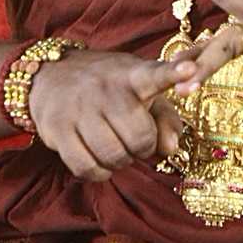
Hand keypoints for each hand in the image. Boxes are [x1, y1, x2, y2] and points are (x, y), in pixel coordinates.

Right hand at [26, 49, 192, 182]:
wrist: (51, 75)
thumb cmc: (108, 87)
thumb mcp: (140, 89)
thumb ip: (166, 118)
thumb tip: (170, 149)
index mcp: (133, 75)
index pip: (156, 74)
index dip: (174, 73)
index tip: (191, 70)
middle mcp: (106, 88)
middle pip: (140, 138)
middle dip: (142, 148)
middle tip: (134, 139)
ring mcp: (80, 107)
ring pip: (114, 156)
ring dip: (120, 161)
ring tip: (115, 146)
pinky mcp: (57, 127)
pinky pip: (87, 167)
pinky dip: (98, 172)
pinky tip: (98, 158)